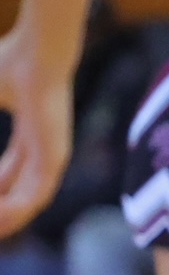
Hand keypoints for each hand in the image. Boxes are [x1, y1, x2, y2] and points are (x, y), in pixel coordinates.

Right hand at [0, 25, 73, 235]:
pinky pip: (34, 197)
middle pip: (16, 192)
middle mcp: (42, 151)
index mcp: (29, 138)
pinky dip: (11, 210)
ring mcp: (52, 157)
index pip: (7, 175)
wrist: (37, 56)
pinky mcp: (56, 159)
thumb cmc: (4, 65)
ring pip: (25, 201)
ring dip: (3, 218)